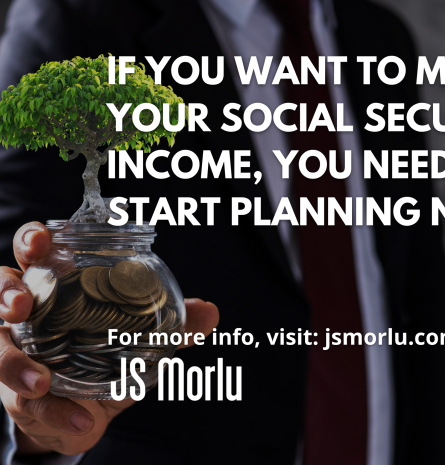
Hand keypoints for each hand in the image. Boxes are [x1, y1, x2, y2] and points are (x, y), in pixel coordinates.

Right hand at [0, 222, 219, 455]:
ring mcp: (14, 351)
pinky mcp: (13, 393)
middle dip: (4, 292)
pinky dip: (54, 411)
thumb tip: (210, 311)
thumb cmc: (102, 356)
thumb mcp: (137, 338)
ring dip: (13, 363)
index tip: (42, 242)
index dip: (32, 240)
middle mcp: (26, 313)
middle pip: (0, 287)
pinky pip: (23, 401)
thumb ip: (172, 324)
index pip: (35, 253)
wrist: (81, 409)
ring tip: (42, 380)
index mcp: (56, 286)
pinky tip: (81, 419)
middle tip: (21, 306)